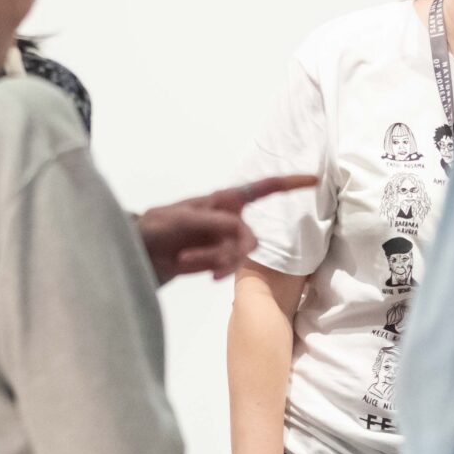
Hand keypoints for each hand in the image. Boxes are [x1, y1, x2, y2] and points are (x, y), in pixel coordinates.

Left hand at [137, 175, 316, 285]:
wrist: (139, 252)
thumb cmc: (156, 227)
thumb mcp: (180, 220)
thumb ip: (213, 223)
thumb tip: (243, 231)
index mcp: (224, 200)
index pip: (264, 188)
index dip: (291, 183)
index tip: (314, 180)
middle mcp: (229, 218)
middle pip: (249, 237)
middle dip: (227, 250)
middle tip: (191, 256)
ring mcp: (224, 240)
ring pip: (237, 255)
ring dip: (212, 260)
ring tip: (183, 260)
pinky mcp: (217, 259)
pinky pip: (228, 267)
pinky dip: (215, 270)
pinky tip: (203, 273)